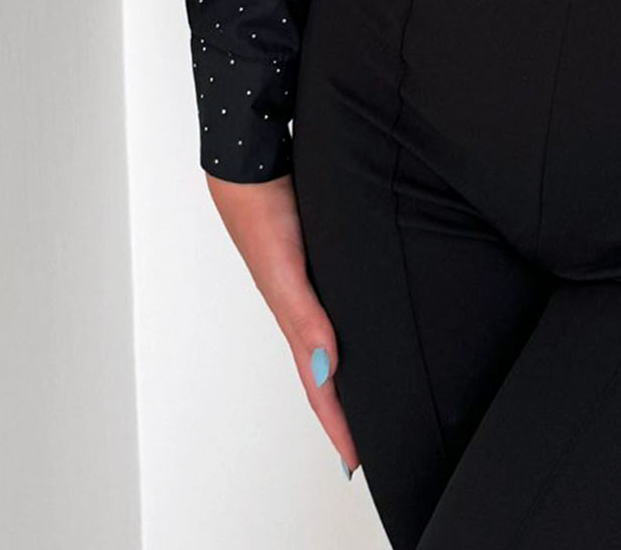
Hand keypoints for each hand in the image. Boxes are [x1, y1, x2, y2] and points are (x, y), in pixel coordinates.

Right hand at [205, 171, 359, 479]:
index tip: (353, 462)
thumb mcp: (286, 269)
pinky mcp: (316, 254)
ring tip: (368, 393)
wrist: (252, 158)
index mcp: (293, 317)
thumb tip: (326, 368)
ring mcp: (307, 280)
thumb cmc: (262, 210)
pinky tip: (362, 320)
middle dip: (341, 408)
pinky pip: (334, 304)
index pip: (318, 385)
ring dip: (344, 370)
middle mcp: (301, 304)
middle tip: (365, 441)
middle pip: (324, 370)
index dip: (336, 424)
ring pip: (329, 338)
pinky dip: (345, 327)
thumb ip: (305, 316)